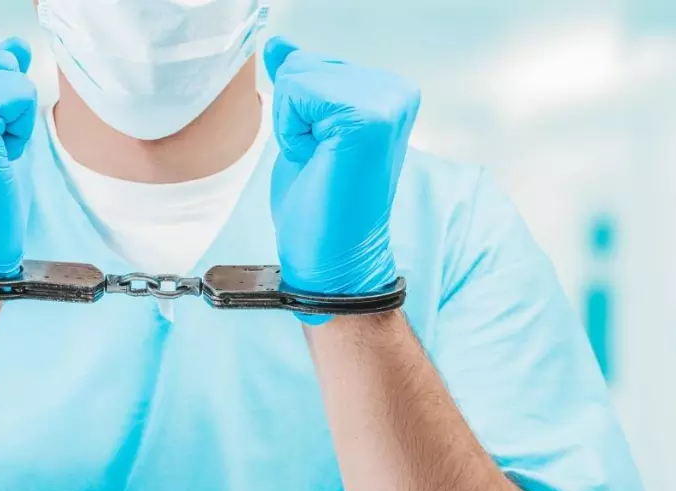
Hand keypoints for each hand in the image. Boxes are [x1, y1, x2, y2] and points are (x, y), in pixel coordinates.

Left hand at [264, 36, 420, 302]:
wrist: (332, 261)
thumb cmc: (320, 208)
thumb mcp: (302, 132)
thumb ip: (300, 85)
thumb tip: (279, 45)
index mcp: (389, 92)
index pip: (311, 64)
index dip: (297, 113)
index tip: (323, 153)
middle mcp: (396, 90)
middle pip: (301, 65)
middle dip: (292, 116)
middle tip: (321, 162)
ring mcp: (386, 102)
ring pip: (295, 76)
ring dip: (291, 127)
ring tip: (321, 163)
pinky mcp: (367, 117)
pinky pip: (295, 91)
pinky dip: (291, 132)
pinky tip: (318, 162)